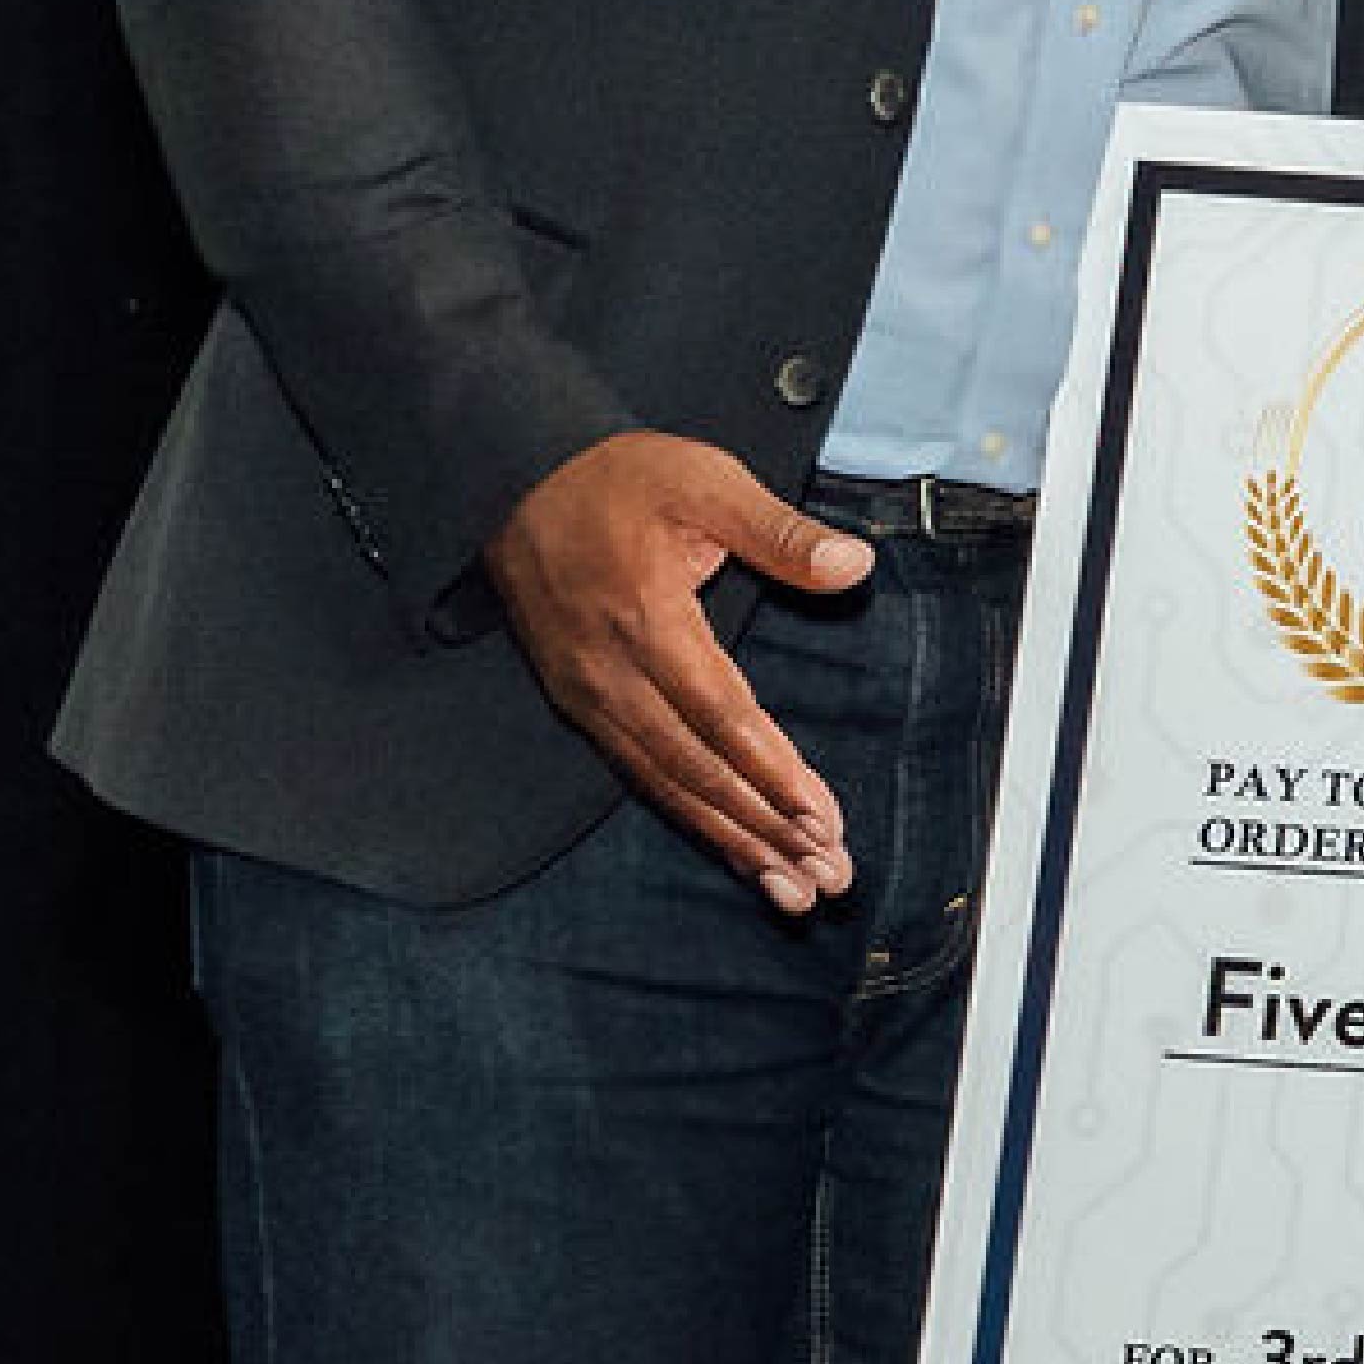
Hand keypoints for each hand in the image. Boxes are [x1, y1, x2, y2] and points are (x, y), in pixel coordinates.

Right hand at [483, 432, 866, 909]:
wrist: (512, 475)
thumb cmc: (617, 476)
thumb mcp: (705, 481)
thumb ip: (779, 532)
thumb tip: (851, 565)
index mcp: (645, 619)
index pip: (721, 716)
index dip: (773, 773)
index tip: (822, 820)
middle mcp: (609, 672)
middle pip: (695, 769)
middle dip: (764, 830)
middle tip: (827, 877)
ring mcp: (588, 692)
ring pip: (666, 784)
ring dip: (732, 840)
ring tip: (792, 889)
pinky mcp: (579, 700)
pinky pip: (640, 772)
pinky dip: (690, 816)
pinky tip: (734, 848)